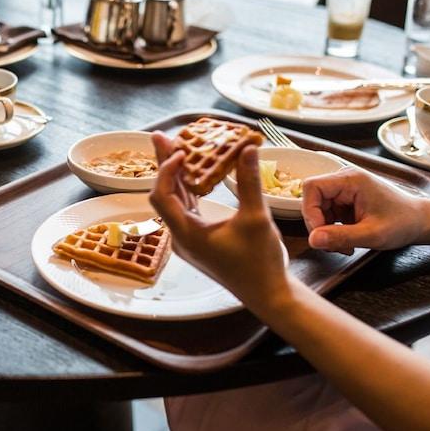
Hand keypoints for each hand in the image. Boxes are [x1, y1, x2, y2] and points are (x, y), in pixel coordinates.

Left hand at [149, 133, 288, 305]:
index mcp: (186, 234)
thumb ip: (249, 182)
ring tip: (176, 148)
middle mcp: (181, 237)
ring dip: (176, 176)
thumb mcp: (256, 218)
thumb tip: (247, 148)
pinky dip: (188, 189)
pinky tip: (193, 173)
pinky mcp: (198, 240)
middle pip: (164, 195)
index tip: (180, 151)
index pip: (162, 196)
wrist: (267, 293)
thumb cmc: (260, 261)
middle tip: (162, 136)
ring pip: (175, 202)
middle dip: (165, 165)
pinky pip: (187, 209)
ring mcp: (188, 239)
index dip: (166, 170)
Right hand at [301, 167, 427, 254]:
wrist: (422, 222)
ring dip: (326, 230)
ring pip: (318, 209)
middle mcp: (345, 180)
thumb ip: (340, 237)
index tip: (320, 233)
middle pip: (313, 200)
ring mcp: (346, 190)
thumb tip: (312, 240)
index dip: (310, 211)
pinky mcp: (347, 200)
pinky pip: (328, 214)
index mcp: (351, 179)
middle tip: (333, 244)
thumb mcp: (371, 234)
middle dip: (319, 225)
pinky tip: (347, 240)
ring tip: (344, 245)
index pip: (312, 187)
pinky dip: (332, 230)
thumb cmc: (403, 223)